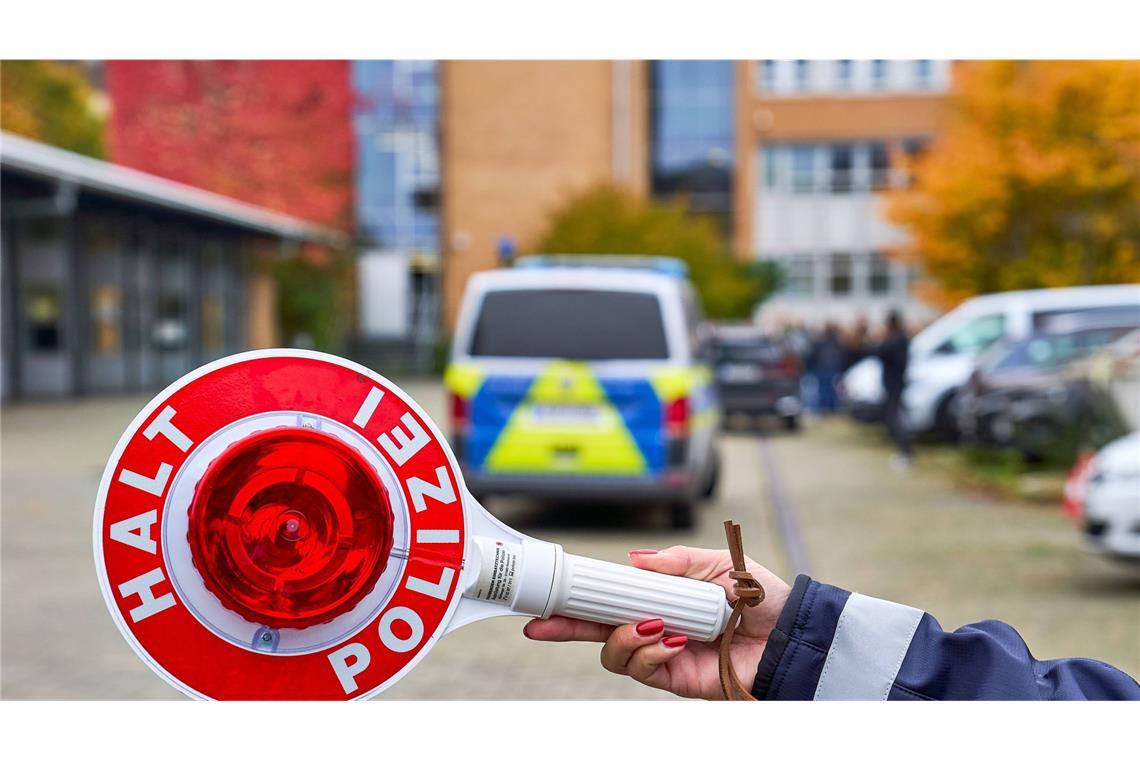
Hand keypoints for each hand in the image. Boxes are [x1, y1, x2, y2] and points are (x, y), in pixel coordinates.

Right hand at [523, 546, 789, 699]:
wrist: (790, 636)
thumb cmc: (761, 598)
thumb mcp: (719, 564)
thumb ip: (677, 561)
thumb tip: (635, 559)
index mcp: (661, 596)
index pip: (611, 597)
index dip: (579, 596)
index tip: (549, 594)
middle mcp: (654, 626)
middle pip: (596, 629)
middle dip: (565, 627)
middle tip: (541, 626)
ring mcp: (662, 654)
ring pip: (614, 653)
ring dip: (622, 638)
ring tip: (651, 626)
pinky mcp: (675, 679)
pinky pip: (642, 670)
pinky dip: (648, 654)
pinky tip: (670, 641)